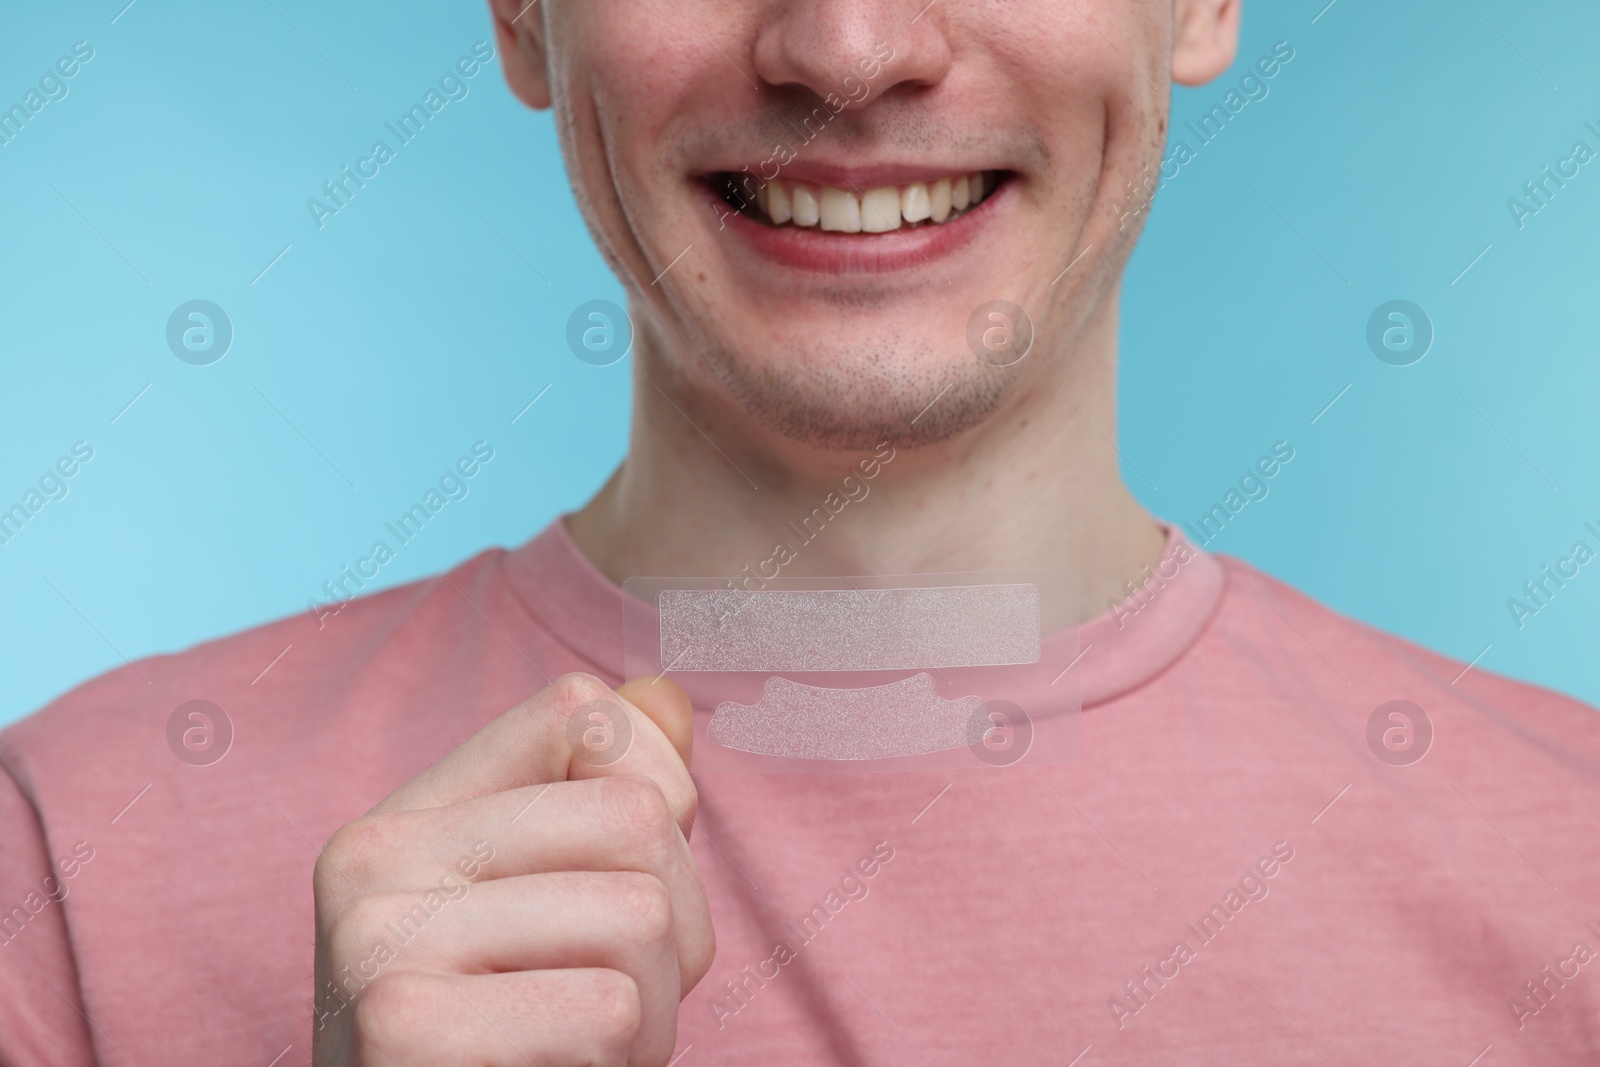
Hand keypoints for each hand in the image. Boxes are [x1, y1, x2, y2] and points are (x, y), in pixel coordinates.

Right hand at [310, 673, 711, 1065]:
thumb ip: (604, 801)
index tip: (626, 884)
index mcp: (407, 815)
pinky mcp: (403, 1028)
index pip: (584, 712)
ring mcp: (375, 939)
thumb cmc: (504, 1052)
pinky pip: (605, 1009)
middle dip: (675, 931)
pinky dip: (616, 1066)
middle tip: (615, 1003)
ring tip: (583, 1049)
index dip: (661, 795)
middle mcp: (371, 856)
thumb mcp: (553, 916)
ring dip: (654, 1012)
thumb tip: (670, 698)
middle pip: (636, 818)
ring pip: (641, 915)